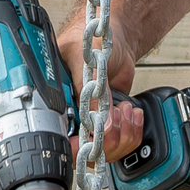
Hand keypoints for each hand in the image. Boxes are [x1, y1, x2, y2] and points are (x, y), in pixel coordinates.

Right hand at [56, 18, 143, 161]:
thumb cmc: (92, 39)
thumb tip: (96, 118)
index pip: (61, 138)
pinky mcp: (112, 120)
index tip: (88, 142)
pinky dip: (132, 131)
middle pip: (86, 150)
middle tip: (114, 116)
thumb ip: (86, 89)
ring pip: (107, 149)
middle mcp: (74, 115)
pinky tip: (132, 113)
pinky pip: (123, 140)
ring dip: (122, 133)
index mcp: (57, 102)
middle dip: (105, 139)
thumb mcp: (83, 59)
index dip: (75, 145)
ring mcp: (94, 120)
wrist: (117, 39)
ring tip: (124, 109)